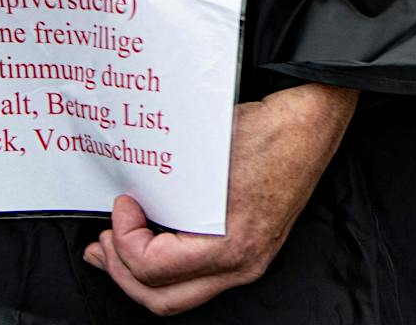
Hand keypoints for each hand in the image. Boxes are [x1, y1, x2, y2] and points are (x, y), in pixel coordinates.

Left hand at [83, 83, 356, 314]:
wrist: (315, 119)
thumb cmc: (271, 129)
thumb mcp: (209, 156)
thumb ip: (170, 186)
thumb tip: (129, 195)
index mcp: (233, 244)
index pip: (155, 267)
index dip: (125, 240)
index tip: (121, 206)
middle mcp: (242, 264)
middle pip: (161, 298)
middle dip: (121, 272)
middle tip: (100, 244)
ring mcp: (249, 262)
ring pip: (177, 296)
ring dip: (138, 277)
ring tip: (112, 253)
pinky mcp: (250, 250)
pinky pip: (196, 279)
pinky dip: (165, 269)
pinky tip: (151, 245)